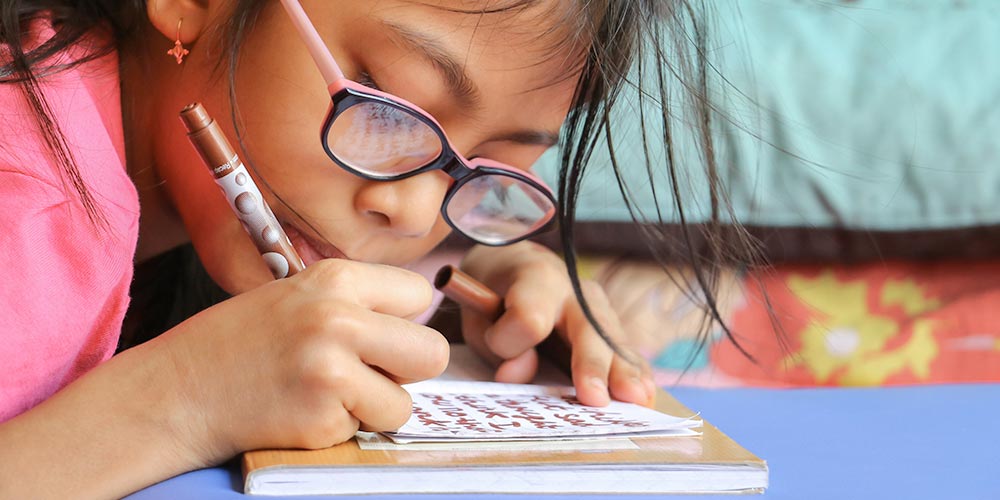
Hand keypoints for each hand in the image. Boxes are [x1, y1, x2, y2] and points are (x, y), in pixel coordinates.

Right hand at [156, 259, 449, 462]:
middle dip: (409, 370)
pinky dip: (341, 428)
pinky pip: (365, 430)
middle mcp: (339, 319)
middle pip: (433, 352)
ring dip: (373, 407)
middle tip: (369, 373)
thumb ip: (357, 304)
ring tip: (324, 393)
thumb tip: (419, 323)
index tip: (376, 334)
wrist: (175, 392)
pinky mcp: (322, 418)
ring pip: (404, 403)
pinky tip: (302, 411)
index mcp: (336, 278)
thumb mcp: (297, 295)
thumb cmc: (238, 344)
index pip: (418, 295)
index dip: (402, 320)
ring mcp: (332, 371)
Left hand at [458, 242, 655, 407]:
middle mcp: (573, 289)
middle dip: (592, 364)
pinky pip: (623, 349)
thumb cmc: (493, 298)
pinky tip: (645, 393)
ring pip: (613, 339)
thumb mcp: (479, 317)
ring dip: (625, 372)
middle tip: (595, 399)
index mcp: (534, 279)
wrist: (514, 269)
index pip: (528, 317)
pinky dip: (634, 372)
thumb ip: (496, 346)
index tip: (492, 346)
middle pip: (587, 327)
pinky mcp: (608, 325)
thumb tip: (515, 375)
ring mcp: (597, 306)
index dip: (509, 340)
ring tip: (636, 400)